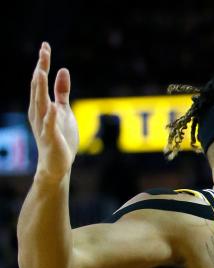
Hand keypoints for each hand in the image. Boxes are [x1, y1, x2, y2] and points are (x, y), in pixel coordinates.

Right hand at [27, 43, 78, 180]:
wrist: (56, 164)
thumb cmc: (59, 136)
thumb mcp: (63, 110)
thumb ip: (62, 91)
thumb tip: (62, 70)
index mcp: (40, 104)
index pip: (40, 80)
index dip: (43, 63)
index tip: (46, 45)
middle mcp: (38, 111)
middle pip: (38, 87)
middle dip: (41, 69)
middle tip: (43, 51)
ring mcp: (43, 124)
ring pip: (40, 103)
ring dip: (41, 88)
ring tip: (41, 72)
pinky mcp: (51, 137)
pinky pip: (50, 125)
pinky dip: (51, 115)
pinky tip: (54, 106)